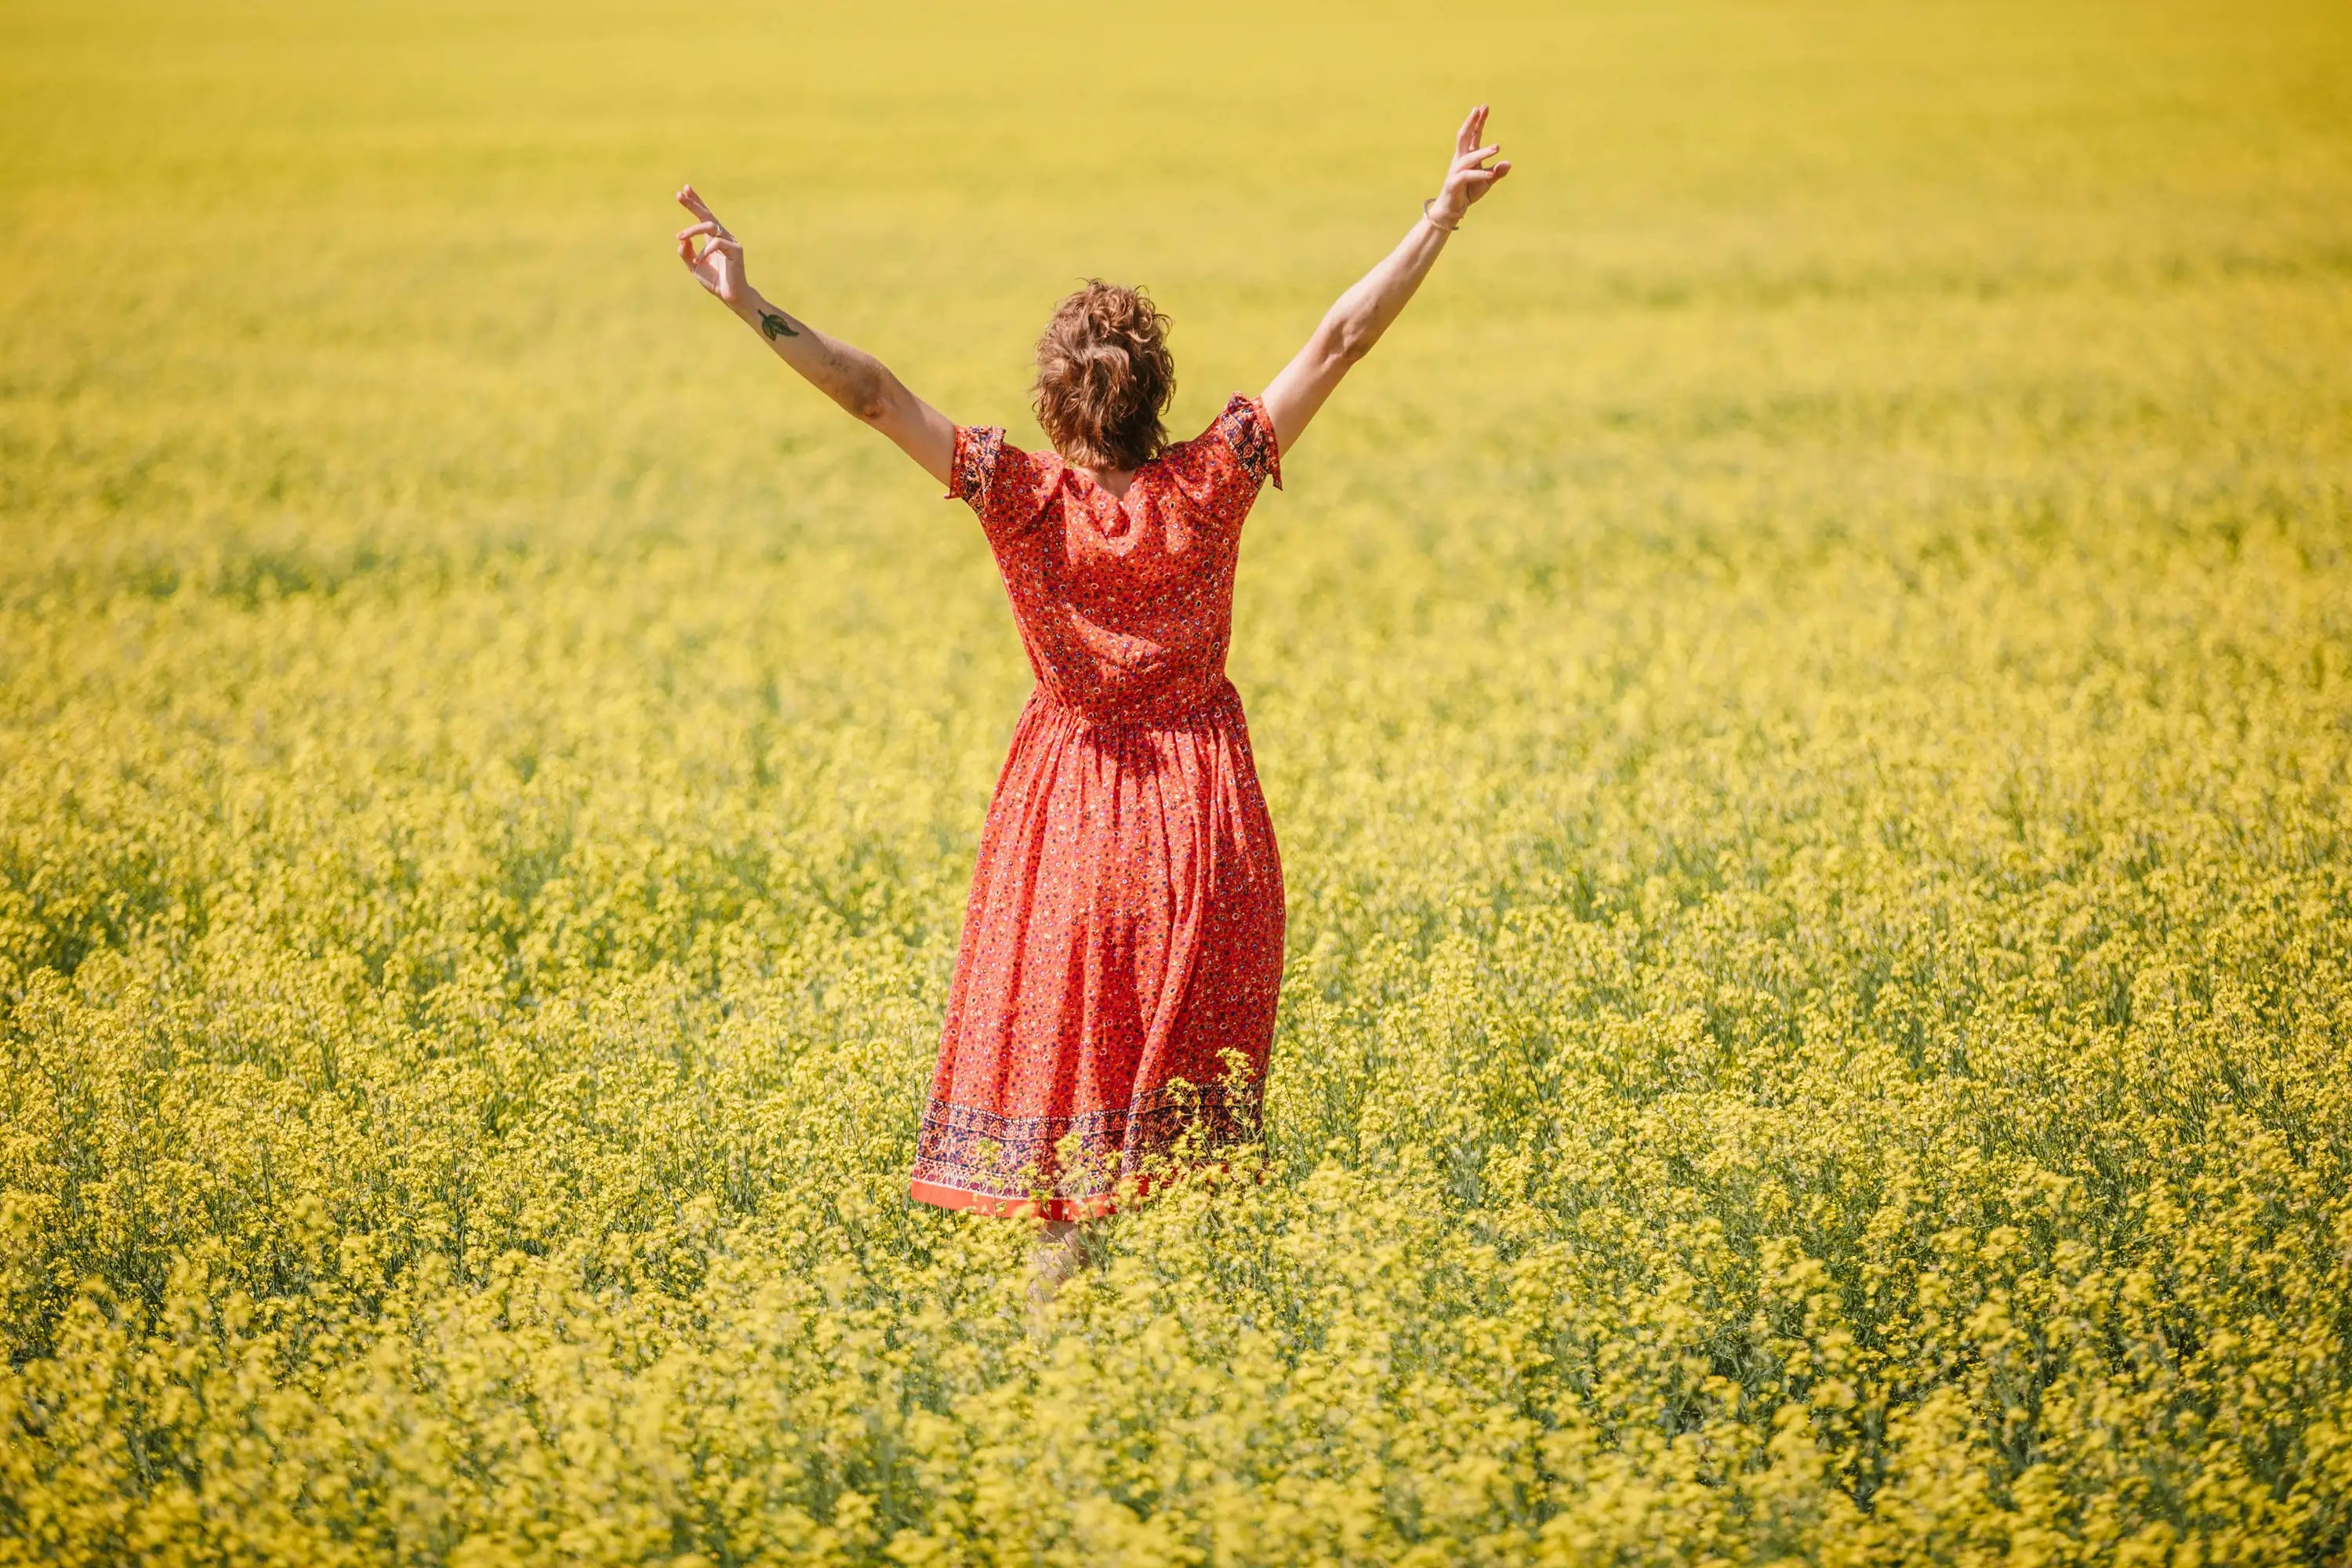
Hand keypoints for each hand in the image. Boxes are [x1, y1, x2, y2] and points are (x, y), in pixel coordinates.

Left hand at [675, 185, 750, 308]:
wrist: (731, 296)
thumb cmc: (715, 281)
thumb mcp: (694, 266)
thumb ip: (686, 253)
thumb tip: (681, 240)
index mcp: (713, 238)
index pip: (704, 216)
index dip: (696, 202)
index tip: (684, 189)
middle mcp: (722, 236)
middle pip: (707, 215)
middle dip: (693, 204)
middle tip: (679, 196)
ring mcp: (730, 241)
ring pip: (710, 226)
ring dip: (692, 230)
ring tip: (680, 237)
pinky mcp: (736, 250)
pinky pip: (717, 243)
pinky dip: (705, 251)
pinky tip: (699, 261)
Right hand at [1430, 105, 1511, 226]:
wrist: (1451, 210)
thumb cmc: (1467, 192)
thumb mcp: (1486, 182)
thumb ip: (1496, 173)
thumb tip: (1508, 163)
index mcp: (1467, 156)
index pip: (1473, 135)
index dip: (1478, 121)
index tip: (1484, 107)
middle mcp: (1460, 160)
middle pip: (1464, 137)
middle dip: (1471, 123)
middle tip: (1479, 109)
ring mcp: (1455, 171)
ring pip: (1468, 157)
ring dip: (1483, 152)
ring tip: (1497, 148)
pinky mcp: (1454, 183)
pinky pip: (1466, 176)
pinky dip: (1479, 174)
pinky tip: (1490, 173)